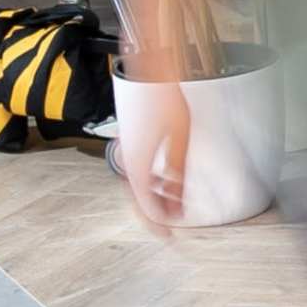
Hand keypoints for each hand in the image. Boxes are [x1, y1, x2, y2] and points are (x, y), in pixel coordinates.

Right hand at [116, 77, 187, 233]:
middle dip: (155, 214)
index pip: (145, 206)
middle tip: (171, 226)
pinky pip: (138, 169)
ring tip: (174, 203)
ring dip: (155, 197)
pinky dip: (151, 180)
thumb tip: (180, 201)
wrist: (150, 70)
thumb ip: (178, 172)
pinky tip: (167, 180)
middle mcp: (127, 159)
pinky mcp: (130, 140)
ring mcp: (126, 149)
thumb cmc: (165, 99)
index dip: (158, 224)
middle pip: (138, 198)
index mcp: (137, 164)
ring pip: (137, 184)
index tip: (169, 236)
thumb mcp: (180, 140)